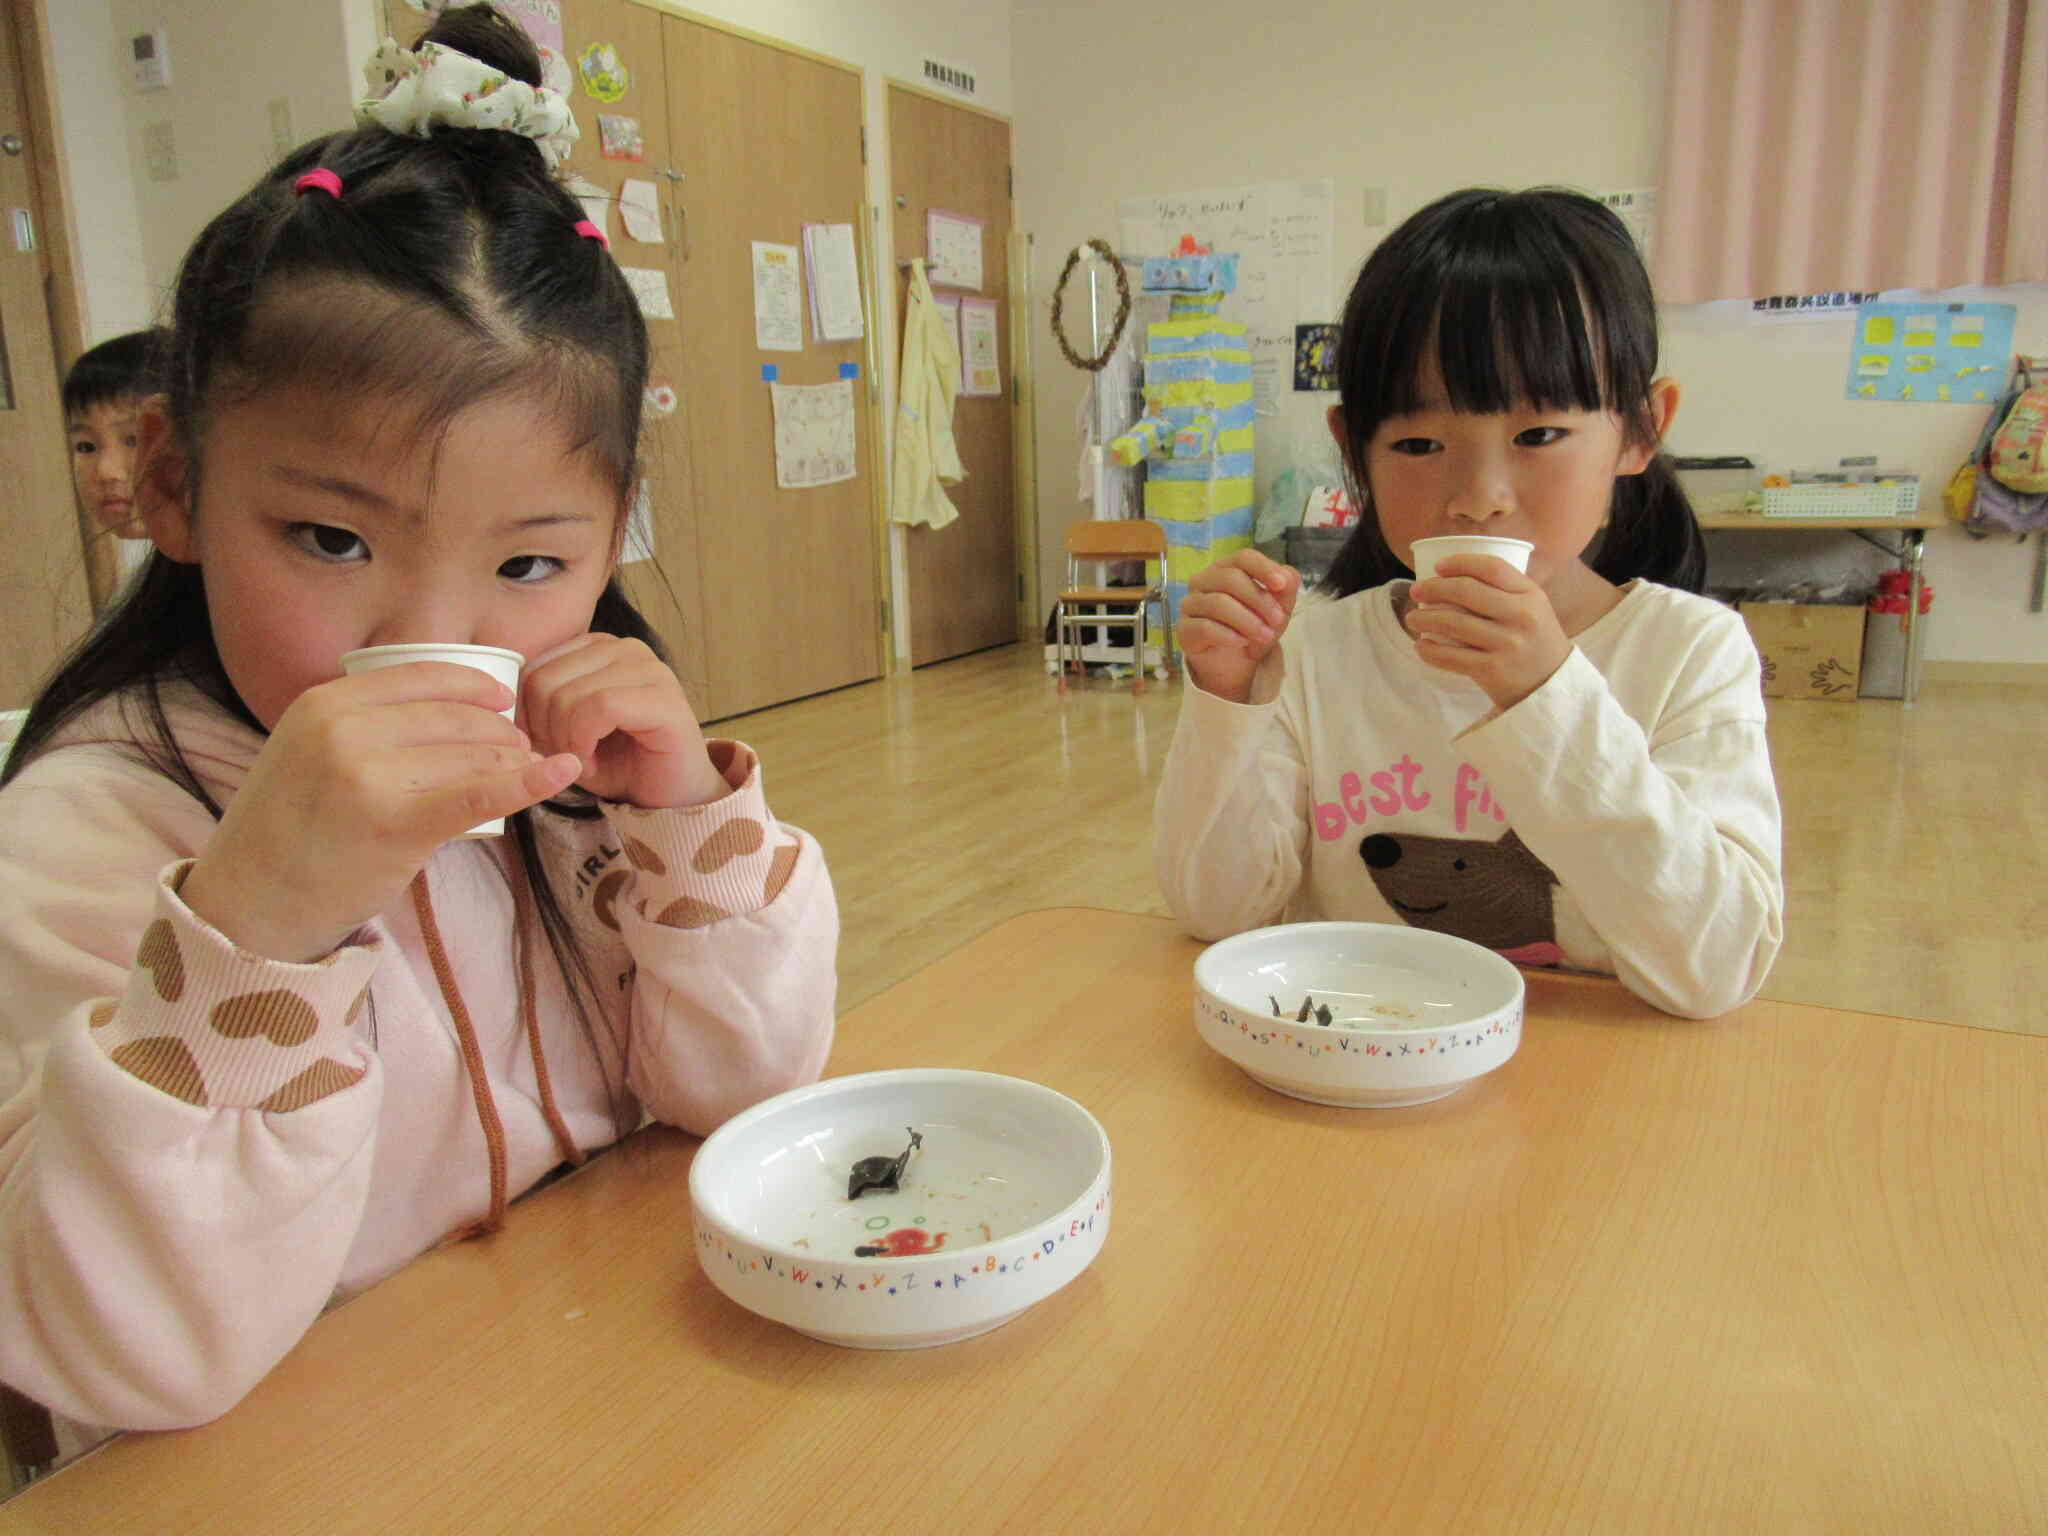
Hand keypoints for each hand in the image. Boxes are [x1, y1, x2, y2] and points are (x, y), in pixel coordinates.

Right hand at [181, 664, 580, 961]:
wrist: (252, 902)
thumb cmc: (290, 828)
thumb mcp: (308, 750)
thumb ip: (362, 722)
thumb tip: (447, 704)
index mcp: (325, 703)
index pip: (423, 676)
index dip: (474, 687)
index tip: (503, 701)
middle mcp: (344, 730)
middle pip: (453, 717)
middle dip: (499, 731)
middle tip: (520, 748)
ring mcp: (369, 776)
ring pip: (470, 755)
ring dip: (510, 760)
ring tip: (524, 768)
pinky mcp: (397, 824)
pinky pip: (478, 795)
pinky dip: (526, 782)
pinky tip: (559, 772)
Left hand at [522, 633, 725, 809]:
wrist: (672, 796)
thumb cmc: (620, 762)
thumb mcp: (567, 728)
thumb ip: (541, 706)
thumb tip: (503, 704)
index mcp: (599, 649)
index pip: (535, 665)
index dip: (524, 711)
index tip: (536, 746)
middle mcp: (626, 649)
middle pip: (546, 679)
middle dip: (541, 729)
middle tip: (558, 758)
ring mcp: (650, 669)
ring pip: (569, 694)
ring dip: (563, 740)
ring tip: (578, 762)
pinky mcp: (664, 698)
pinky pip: (599, 708)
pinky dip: (583, 742)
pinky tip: (589, 764)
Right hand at [1177, 550, 1300, 703]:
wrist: (1236, 662)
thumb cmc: (1254, 626)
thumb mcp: (1278, 608)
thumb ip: (1286, 588)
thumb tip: (1287, 577)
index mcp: (1226, 569)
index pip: (1243, 557)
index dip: (1263, 568)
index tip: (1281, 584)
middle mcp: (1203, 581)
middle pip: (1231, 579)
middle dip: (1259, 600)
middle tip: (1278, 620)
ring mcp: (1191, 604)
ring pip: (1218, 603)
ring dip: (1248, 621)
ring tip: (1265, 636)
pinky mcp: (1184, 629)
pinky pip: (1204, 627)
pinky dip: (1228, 635)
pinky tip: (1241, 642)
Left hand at [1404, 555, 1572, 709]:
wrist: (1551, 684)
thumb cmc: (1534, 639)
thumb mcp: (1533, 607)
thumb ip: (1504, 589)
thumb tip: (1453, 573)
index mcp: (1531, 594)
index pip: (1491, 567)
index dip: (1460, 562)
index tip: (1438, 566)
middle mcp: (1520, 616)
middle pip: (1466, 591)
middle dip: (1433, 588)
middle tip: (1416, 591)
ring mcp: (1506, 644)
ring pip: (1453, 623)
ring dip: (1424, 618)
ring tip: (1412, 618)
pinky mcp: (1492, 670)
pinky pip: (1450, 657)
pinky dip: (1429, 650)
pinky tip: (1421, 645)